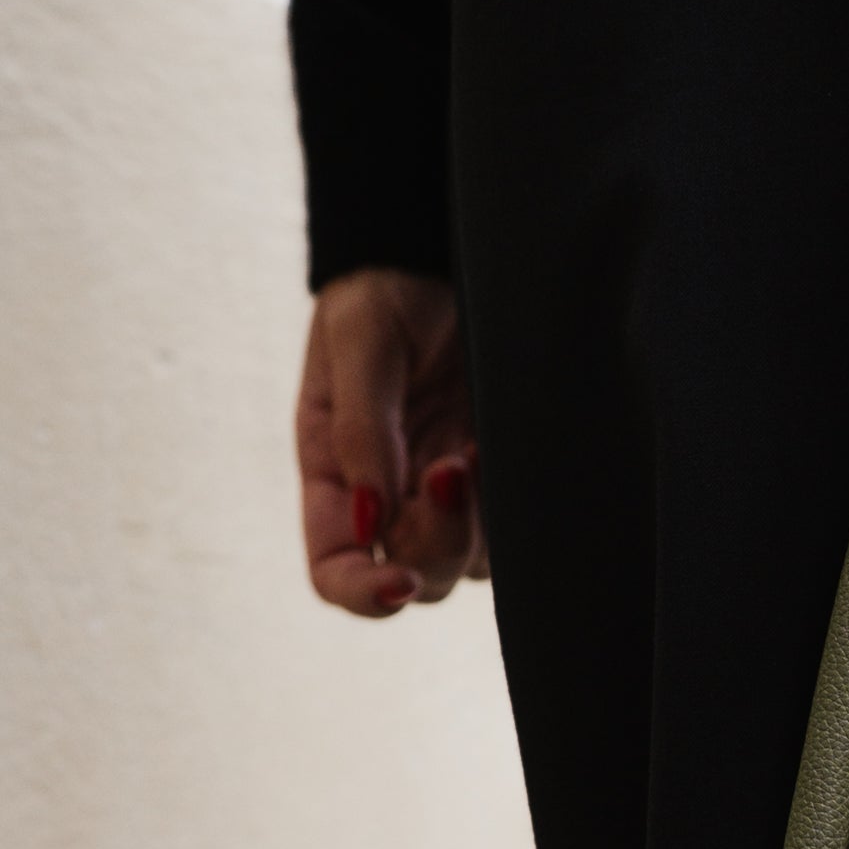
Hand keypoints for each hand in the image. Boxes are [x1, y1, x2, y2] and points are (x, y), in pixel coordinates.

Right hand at [295, 271, 485, 613]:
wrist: (441, 253)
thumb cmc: (384, 289)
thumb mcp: (358, 342)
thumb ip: (361, 429)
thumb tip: (372, 516)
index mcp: (334, 481)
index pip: (336, 573)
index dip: (362, 595)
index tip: (398, 580)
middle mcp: (391, 502)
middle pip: (417, 577)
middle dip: (438, 542)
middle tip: (454, 467)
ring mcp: (446, 496)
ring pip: (471, 563)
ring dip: (481, 524)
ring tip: (479, 446)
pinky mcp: (497, 478)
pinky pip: (513, 529)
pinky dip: (514, 507)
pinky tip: (504, 450)